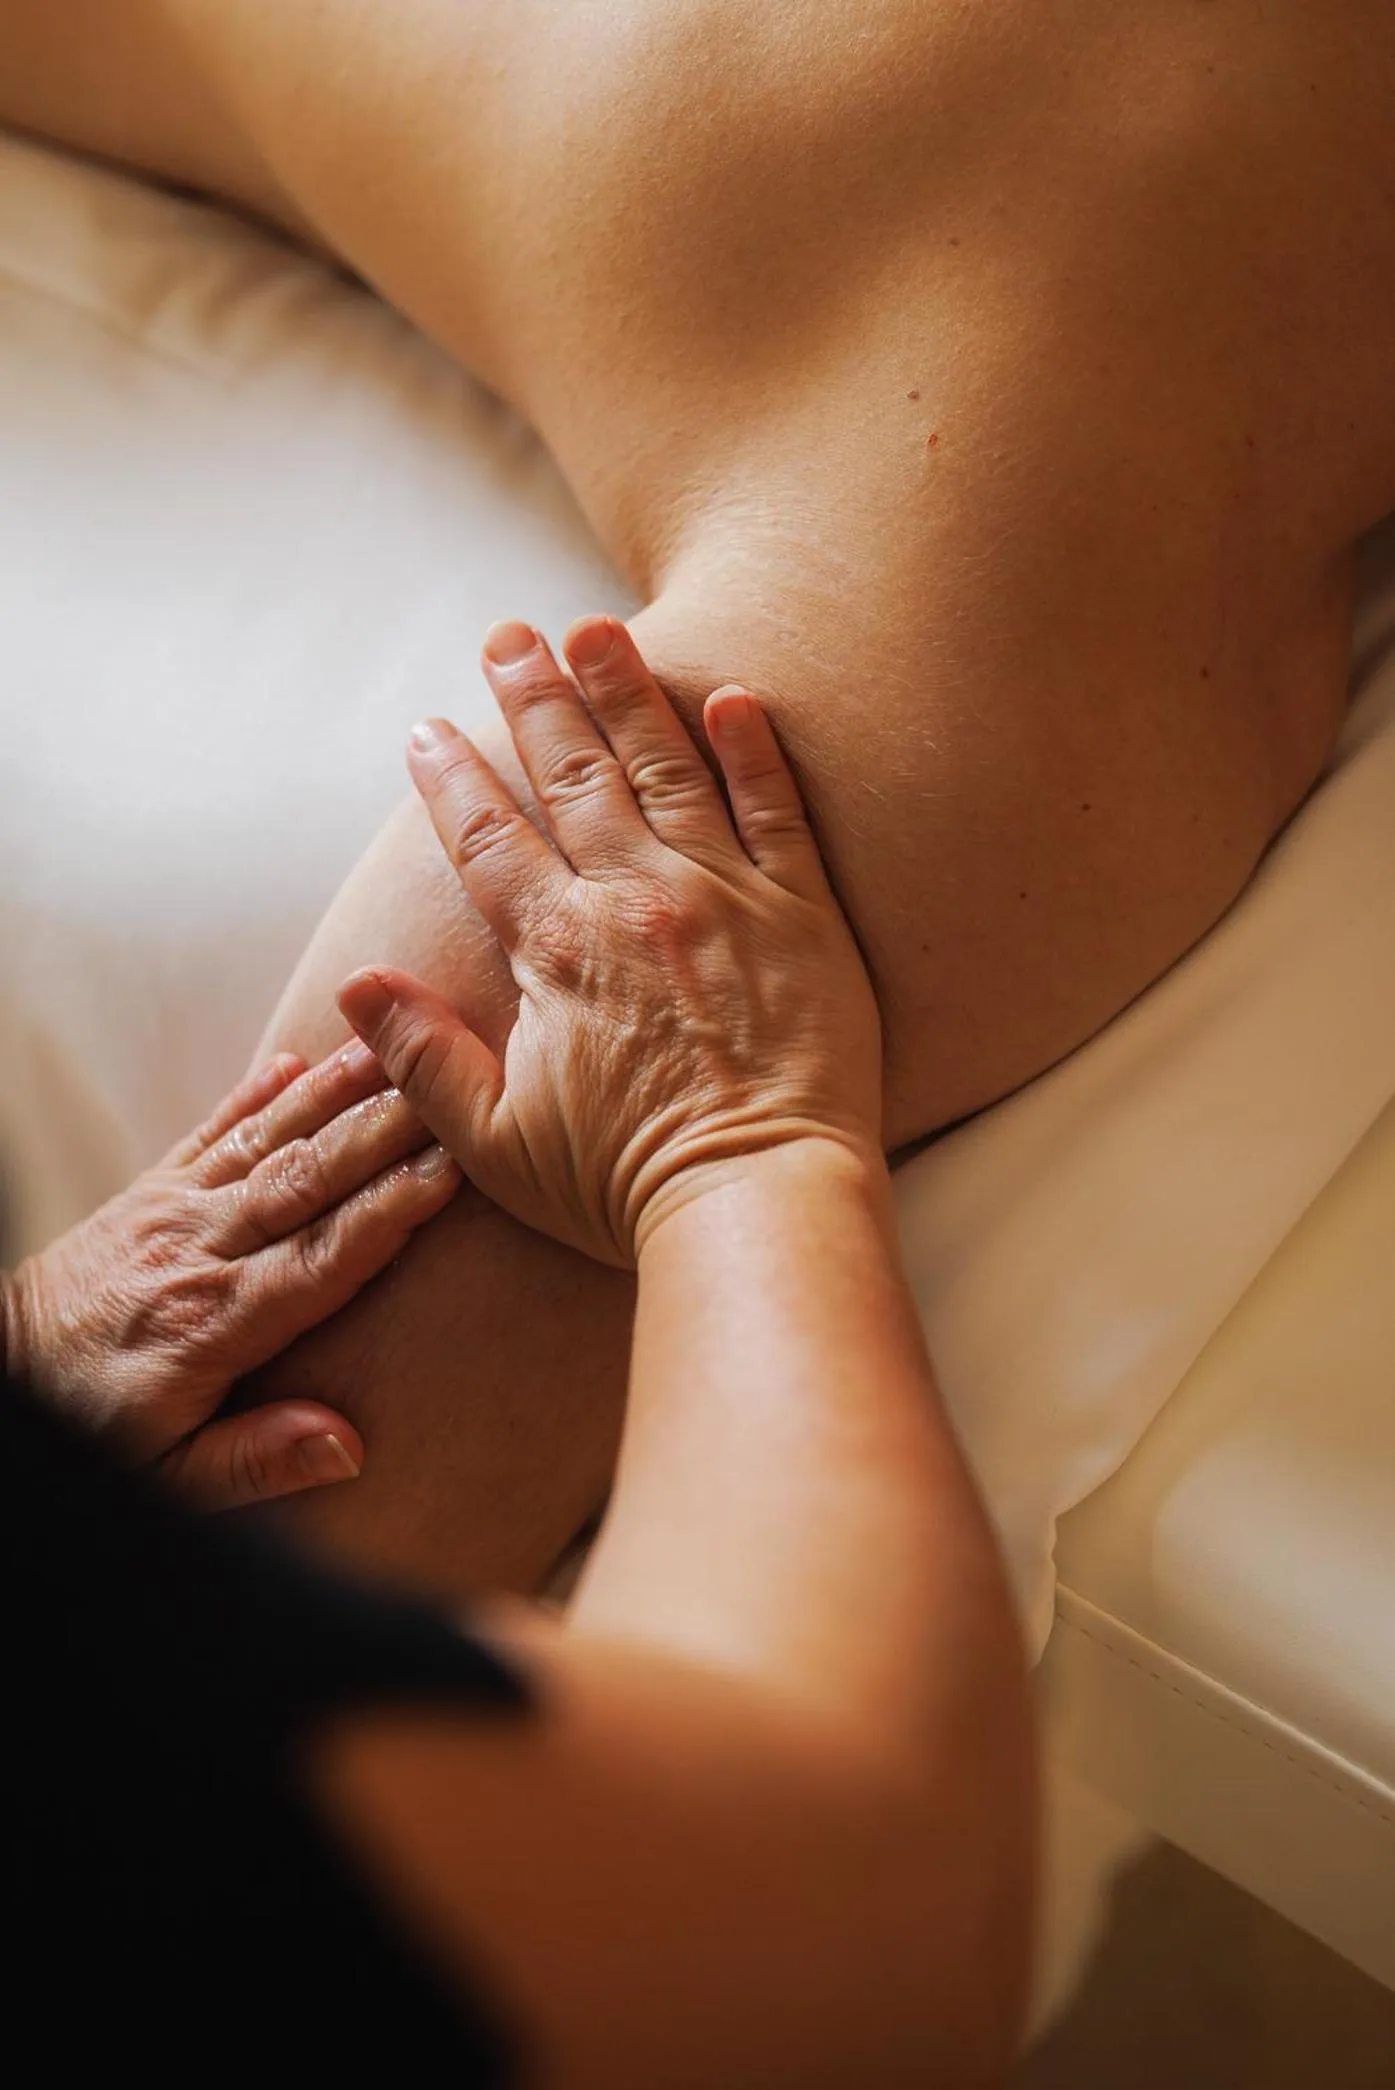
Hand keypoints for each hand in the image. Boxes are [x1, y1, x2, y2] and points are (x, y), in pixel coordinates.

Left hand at [1, 1046, 458, 1505]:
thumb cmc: (91, 1429)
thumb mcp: (166, 1478)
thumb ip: (256, 1462)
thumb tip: (346, 1446)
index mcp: (214, 1324)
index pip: (325, 1256)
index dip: (394, 1209)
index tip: (457, 1166)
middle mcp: (198, 1251)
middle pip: (306, 1181)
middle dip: (382, 1129)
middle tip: (449, 1082)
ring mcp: (170, 1212)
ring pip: (265, 1143)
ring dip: (332, 1094)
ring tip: (392, 1050)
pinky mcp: (146, 1193)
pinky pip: (207, 1133)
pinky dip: (251, 1095)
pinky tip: (294, 1061)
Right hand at [338, 616, 881, 1267]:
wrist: (758, 1200)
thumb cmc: (626, 1186)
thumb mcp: (497, 1142)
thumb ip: (425, 1057)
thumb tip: (356, 987)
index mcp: (557, 950)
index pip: (488, 839)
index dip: (451, 778)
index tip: (427, 730)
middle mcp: (635, 900)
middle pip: (573, 774)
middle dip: (534, 698)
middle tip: (508, 637)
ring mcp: (725, 896)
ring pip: (666, 767)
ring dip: (626, 691)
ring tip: (596, 629)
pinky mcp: (805, 914)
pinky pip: (778, 812)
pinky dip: (753, 752)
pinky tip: (732, 698)